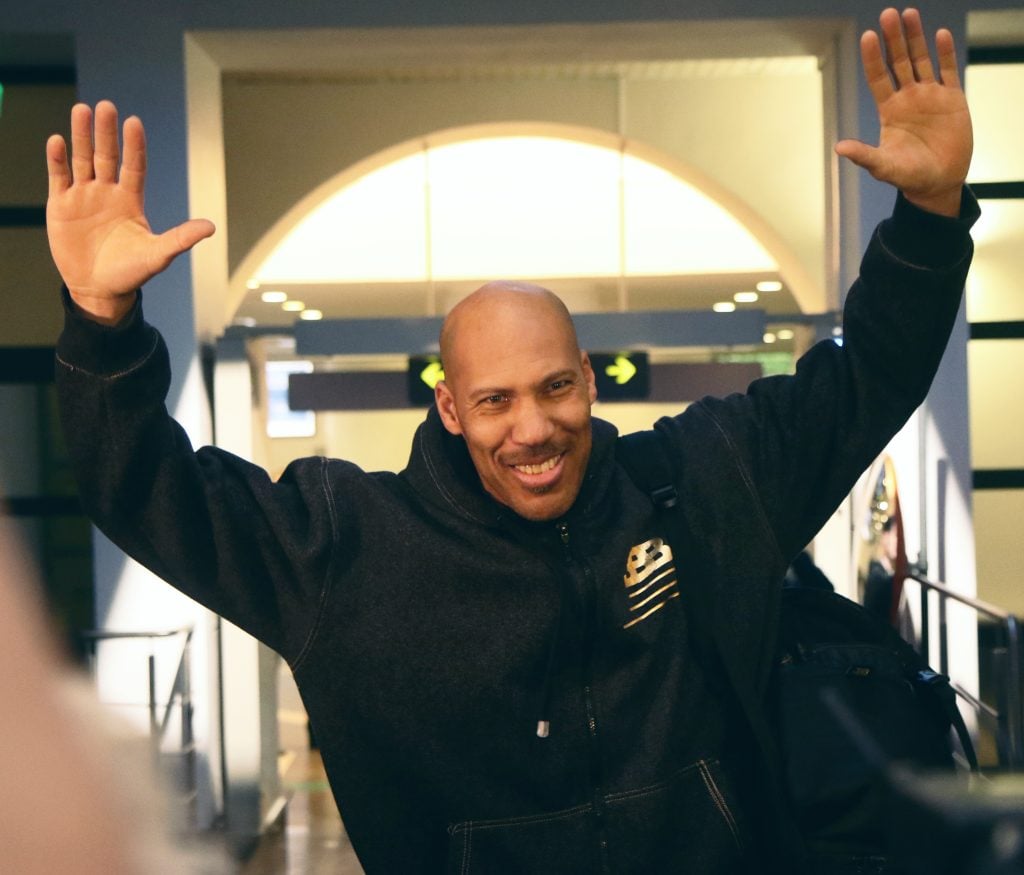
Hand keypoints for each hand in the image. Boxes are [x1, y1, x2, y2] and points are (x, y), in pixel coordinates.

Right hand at [46, 101, 214, 323]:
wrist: (99, 289)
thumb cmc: (131, 272)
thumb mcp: (158, 255)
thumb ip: (180, 238)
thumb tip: (211, 226)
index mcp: (130, 200)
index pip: (134, 166)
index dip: (134, 146)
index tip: (134, 123)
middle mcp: (107, 192)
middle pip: (106, 156)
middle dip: (106, 132)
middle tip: (106, 106)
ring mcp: (83, 197)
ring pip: (82, 159)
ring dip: (81, 136)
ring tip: (81, 110)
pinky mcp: (61, 206)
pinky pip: (59, 177)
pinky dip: (58, 160)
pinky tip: (58, 141)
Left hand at [835, 7, 972, 216]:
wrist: (938, 183)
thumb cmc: (908, 176)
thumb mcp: (884, 167)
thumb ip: (864, 155)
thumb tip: (838, 148)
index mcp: (889, 110)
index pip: (878, 77)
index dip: (873, 57)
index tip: (867, 36)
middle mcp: (908, 98)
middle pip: (899, 62)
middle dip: (893, 39)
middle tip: (888, 14)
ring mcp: (930, 96)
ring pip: (921, 60)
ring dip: (916, 38)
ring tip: (909, 14)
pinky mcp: (953, 99)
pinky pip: (948, 71)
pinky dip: (945, 53)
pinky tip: (940, 35)